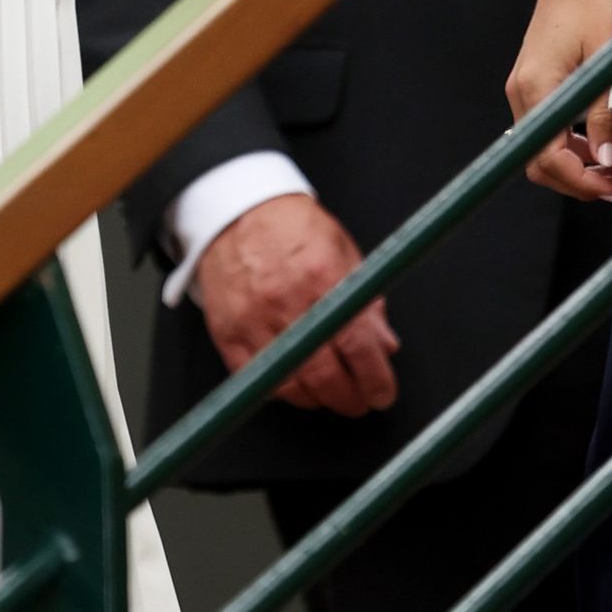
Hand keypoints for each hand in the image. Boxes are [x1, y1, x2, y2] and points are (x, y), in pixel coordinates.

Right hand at [192, 193, 401, 418]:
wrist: (237, 210)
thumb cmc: (292, 227)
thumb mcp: (343, 251)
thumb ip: (365, 301)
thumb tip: (385, 346)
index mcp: (322, 277)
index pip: (357, 345)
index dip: (376, 379)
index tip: (382, 392)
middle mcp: (286, 300)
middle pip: (324, 374)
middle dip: (349, 398)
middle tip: (359, 401)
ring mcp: (252, 318)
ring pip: (289, 383)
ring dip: (317, 399)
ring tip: (329, 394)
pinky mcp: (227, 330)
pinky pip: (254, 377)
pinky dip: (278, 389)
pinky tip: (294, 382)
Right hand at [508, 0, 611, 201]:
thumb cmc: (594, 2)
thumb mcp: (608, 61)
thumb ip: (606, 114)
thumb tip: (609, 163)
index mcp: (536, 87)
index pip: (547, 157)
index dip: (581, 182)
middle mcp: (521, 90)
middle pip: (536, 160)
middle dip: (575, 181)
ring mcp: (522, 86)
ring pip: (539, 146)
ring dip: (572, 165)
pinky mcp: (531, 81)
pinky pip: (543, 127)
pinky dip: (567, 144)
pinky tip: (597, 144)